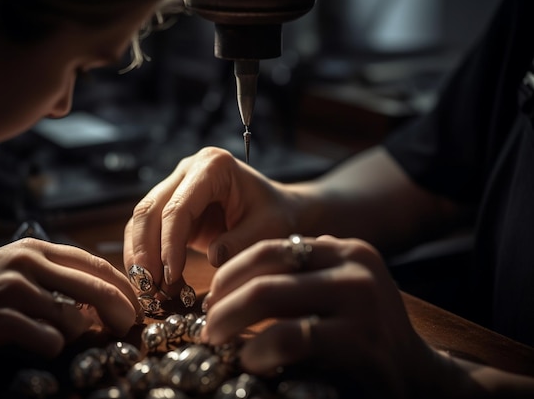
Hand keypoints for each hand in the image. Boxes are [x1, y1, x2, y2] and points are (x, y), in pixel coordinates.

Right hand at [0, 238, 140, 356]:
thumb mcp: (19, 266)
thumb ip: (57, 275)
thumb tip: (101, 295)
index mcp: (39, 248)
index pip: (95, 264)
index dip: (123, 285)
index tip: (138, 302)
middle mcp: (30, 262)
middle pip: (95, 288)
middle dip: (120, 310)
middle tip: (130, 326)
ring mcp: (14, 288)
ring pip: (73, 318)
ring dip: (76, 334)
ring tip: (58, 334)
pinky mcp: (0, 316)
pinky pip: (47, 338)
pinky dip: (51, 346)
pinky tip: (38, 343)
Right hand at [124, 146, 297, 294]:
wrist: (277, 210)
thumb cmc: (276, 215)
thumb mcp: (268, 228)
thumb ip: (241, 242)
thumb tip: (213, 259)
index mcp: (213, 166)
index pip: (178, 207)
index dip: (170, 243)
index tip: (172, 276)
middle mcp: (187, 170)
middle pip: (149, 210)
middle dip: (145, 252)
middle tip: (150, 289)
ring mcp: (175, 185)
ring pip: (140, 220)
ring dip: (140, 257)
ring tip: (148, 291)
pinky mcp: (168, 206)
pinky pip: (144, 230)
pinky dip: (143, 256)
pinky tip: (150, 282)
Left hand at [200, 235, 439, 397]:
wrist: (416, 376)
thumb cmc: (363, 335)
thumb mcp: (336, 293)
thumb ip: (298, 279)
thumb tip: (228, 284)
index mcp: (344, 250)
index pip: (271, 247)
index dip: (231, 272)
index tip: (211, 297)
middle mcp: (353, 266)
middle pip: (265, 268)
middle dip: (223, 297)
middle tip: (206, 323)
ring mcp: (359, 299)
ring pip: (270, 295)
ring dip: (230, 319)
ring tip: (215, 339)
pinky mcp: (358, 339)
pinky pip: (289, 336)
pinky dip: (258, 348)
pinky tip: (249, 360)